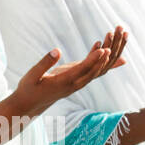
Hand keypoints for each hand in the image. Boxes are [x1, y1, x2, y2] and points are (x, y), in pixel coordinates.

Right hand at [12, 27, 127, 117]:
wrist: (30, 104)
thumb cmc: (28, 88)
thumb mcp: (32, 76)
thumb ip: (44, 63)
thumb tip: (57, 50)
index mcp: (64, 82)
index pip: (83, 70)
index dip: (94, 59)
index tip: (104, 49)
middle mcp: (75, 83)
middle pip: (95, 70)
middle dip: (106, 56)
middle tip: (115, 42)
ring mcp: (77, 83)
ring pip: (96, 70)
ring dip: (107, 57)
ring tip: (114, 41)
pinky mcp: (77, 80)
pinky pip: (91, 70)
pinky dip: (97, 58)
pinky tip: (99, 45)